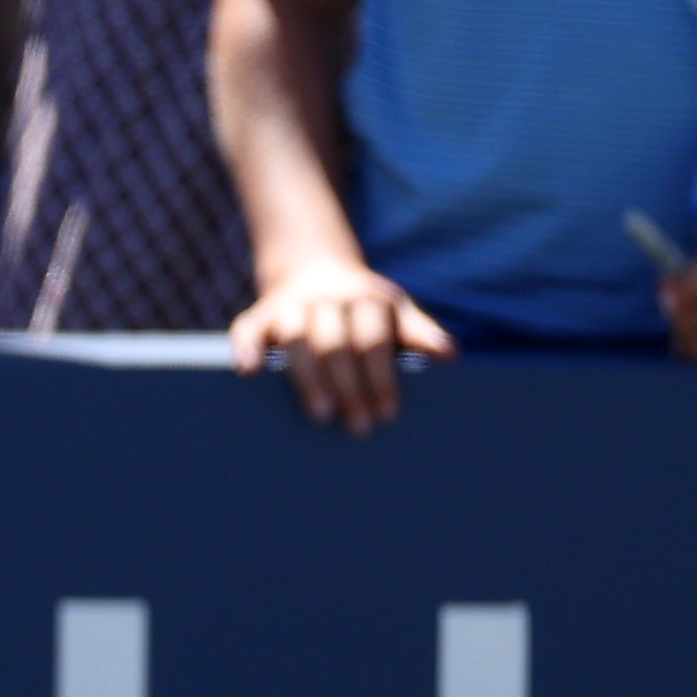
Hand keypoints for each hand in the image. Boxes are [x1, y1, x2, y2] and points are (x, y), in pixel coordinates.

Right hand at [229, 251, 453, 433]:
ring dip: (306, 376)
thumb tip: (450, 355)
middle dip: (348, 387)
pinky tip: (249, 372)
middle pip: (336, 344)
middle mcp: (327, 298)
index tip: (387, 415)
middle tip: (358, 427)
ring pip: (295, 337)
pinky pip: (247, 328)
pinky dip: (246, 348)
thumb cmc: (365, 309)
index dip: (380, 378)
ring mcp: (291, 305)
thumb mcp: (396, 314)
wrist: (314, 268)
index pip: (374, 341)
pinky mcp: (261, 314)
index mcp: (367, 299)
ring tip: (319, 415)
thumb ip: (418, 334)